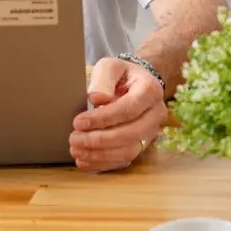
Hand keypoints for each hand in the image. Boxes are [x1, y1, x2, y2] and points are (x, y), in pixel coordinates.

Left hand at [70, 57, 166, 172]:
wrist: (137, 84)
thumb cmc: (122, 75)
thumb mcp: (110, 67)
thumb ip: (103, 79)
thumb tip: (97, 99)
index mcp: (150, 90)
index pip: (129, 109)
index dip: (103, 118)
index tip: (78, 122)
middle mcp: (156, 114)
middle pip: (130, 134)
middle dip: (99, 140)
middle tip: (74, 139)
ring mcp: (151, 133)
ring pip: (129, 151)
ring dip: (100, 155)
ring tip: (76, 150)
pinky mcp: (143, 145)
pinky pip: (125, 160)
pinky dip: (103, 163)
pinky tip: (84, 161)